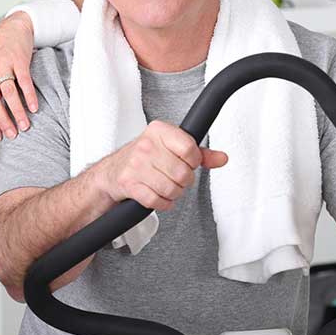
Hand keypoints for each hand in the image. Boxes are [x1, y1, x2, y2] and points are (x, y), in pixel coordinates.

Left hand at [0, 12, 36, 140]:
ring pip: (8, 93)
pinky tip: (34, 108)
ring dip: (17, 112)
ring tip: (24, 126)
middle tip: (12, 135)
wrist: (11, 29)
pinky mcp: (19, 59)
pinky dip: (29, 96)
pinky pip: (24, 81)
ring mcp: (3, 64)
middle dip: (2, 121)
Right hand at [95, 121, 227, 210]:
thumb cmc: (146, 157)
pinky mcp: (129, 184)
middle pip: (182, 173)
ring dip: (174, 193)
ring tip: (167, 186)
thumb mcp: (172, 147)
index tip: (188, 163)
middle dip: (184, 181)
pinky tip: (159, 196)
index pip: (189, 149)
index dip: (193, 161)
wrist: (113, 171)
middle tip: (176, 178)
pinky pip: (156, 201)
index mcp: (159, 131)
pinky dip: (163, 203)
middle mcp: (146, 145)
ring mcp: (135, 165)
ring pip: (171, 189)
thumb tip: (222, 158)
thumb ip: (200, 153)